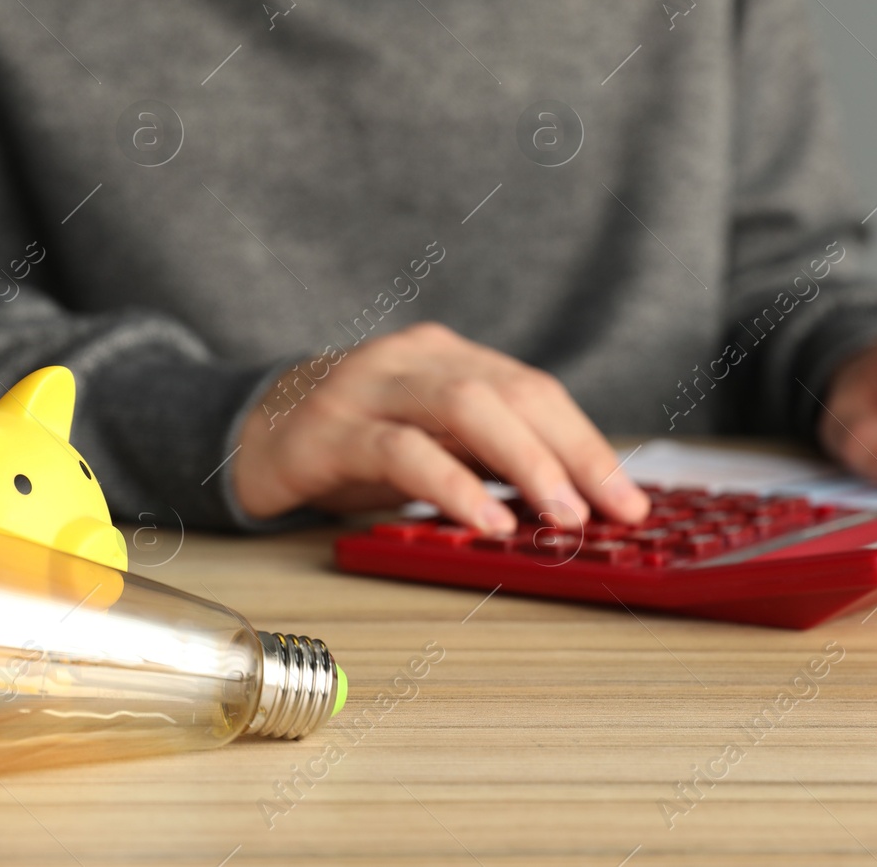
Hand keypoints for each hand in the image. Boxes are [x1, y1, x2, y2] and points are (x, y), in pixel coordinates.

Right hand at [231, 322, 649, 532]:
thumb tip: (576, 505)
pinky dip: (452, 485)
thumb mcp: (427, 441)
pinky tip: (484, 520)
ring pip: (464, 406)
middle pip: (513, 391)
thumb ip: (487, 458)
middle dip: (573, 453)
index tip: (629, 501)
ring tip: (561, 517)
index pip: (534, 390)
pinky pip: (402, 451)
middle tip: (611, 511)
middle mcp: (412, 358)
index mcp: (446, 355)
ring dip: (525, 462)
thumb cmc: (353, 444)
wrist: (247, 433)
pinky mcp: (329, 431)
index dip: (588, 445)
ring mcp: (368, 387)